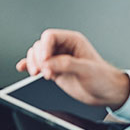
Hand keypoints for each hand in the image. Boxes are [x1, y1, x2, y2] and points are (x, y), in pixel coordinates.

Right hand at [15, 29, 129, 108]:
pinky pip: (37, 65)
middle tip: (45, 72)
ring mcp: (58, 60)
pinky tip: (23, 68)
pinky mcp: (54, 70)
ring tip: (39, 74)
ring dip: (33, 64)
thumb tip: (48, 63)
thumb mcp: (87, 70)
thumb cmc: (103, 78)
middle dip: (38, 59)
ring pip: (36, 55)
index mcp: (73, 41)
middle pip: (40, 45)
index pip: (50, 37)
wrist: (107, 93)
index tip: (44, 62)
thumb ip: (67, 64)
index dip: (44, 48)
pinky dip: (28, 66)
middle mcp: (63, 48)